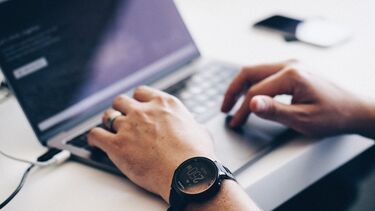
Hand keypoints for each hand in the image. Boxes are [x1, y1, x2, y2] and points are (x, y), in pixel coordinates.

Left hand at [88, 86, 215, 201]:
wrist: (188, 174)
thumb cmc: (197, 156)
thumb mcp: (200, 131)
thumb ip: (189, 124)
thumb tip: (191, 126)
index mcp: (164, 104)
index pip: (141, 92)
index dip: (137, 100)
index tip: (137, 107)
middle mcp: (144, 111)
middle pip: (121, 101)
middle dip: (121, 109)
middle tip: (122, 119)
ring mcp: (129, 126)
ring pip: (108, 116)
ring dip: (108, 123)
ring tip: (109, 130)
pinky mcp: (117, 145)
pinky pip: (95, 135)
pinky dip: (94, 138)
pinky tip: (96, 142)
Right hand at [222, 61, 373, 137]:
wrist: (355, 110)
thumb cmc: (334, 115)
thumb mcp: (303, 119)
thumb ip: (275, 111)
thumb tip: (251, 103)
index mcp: (292, 75)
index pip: (256, 91)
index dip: (242, 109)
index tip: (236, 122)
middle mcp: (290, 65)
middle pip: (249, 72)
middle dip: (233, 91)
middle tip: (225, 108)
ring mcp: (292, 65)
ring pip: (256, 71)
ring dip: (242, 86)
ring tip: (233, 103)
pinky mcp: (294, 70)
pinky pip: (266, 74)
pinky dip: (254, 85)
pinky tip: (251, 96)